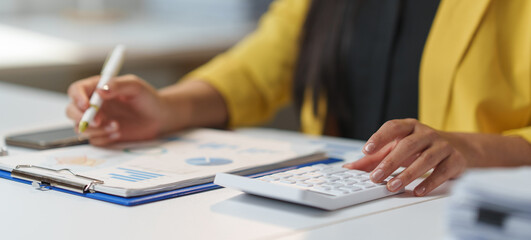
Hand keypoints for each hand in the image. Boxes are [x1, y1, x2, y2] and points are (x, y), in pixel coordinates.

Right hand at [66, 74, 167, 145]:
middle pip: (71, 111)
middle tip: (99, 121)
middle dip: (81, 118)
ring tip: (117, 126)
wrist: (159, 117)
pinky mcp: (103, 135)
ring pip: (80, 128)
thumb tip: (100, 90)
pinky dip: (104, 138)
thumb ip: (117, 85)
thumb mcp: (135, 86)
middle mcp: (93, 105)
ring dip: (96, 130)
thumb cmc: (148, 98)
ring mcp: (97, 121)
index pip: (76, 90)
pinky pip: (93, 140)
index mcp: (97, 88)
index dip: (77, 98)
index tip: (86, 105)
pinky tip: (118, 133)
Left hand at [343, 118, 466, 195]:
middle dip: (389, 162)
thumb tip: (350, 168)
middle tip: (375, 177)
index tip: (366, 150)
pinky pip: (441, 172)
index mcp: (410, 126)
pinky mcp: (455, 160)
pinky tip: (417, 191)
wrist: (458, 148)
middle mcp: (426, 133)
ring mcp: (442, 146)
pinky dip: (429, 182)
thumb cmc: (420, 147)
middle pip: (407, 145)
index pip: (393, 127)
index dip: (379, 137)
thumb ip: (373, 158)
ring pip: (425, 159)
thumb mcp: (396, 147)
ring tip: (393, 186)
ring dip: (407, 174)